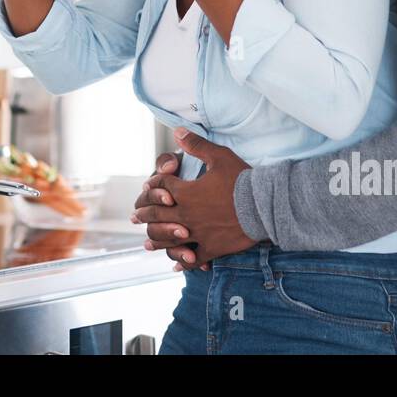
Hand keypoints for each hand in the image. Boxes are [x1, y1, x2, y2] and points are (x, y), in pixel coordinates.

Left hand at [131, 128, 257, 269]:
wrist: (263, 205)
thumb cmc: (242, 179)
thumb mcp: (219, 156)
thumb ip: (196, 145)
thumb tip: (178, 131)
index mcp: (185, 192)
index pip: (162, 186)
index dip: (154, 184)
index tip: (148, 187)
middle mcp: (186, 214)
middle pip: (158, 215)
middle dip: (145, 214)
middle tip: (134, 217)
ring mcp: (197, 233)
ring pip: (170, 239)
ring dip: (157, 240)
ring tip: (147, 243)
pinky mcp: (211, 248)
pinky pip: (193, 259)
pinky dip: (183, 262)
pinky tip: (176, 265)